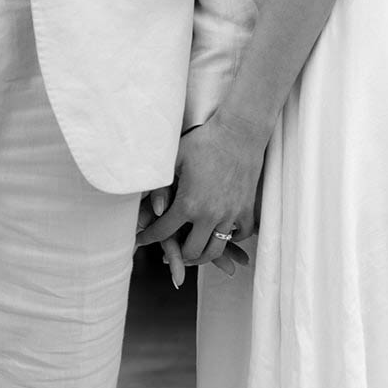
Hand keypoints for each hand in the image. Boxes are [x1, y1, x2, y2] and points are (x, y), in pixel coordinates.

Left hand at [136, 116, 262, 270]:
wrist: (239, 131)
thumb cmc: (204, 141)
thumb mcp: (175, 159)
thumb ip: (161, 186)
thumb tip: (154, 211)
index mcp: (188, 204)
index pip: (163, 231)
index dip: (148, 238)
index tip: (141, 240)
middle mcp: (209, 215)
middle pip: (191, 251)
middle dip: (177, 254)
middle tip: (170, 251)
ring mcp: (230, 215)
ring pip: (216, 250)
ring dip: (203, 256)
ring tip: (194, 252)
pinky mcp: (246, 209)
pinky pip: (240, 235)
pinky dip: (231, 239)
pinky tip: (222, 235)